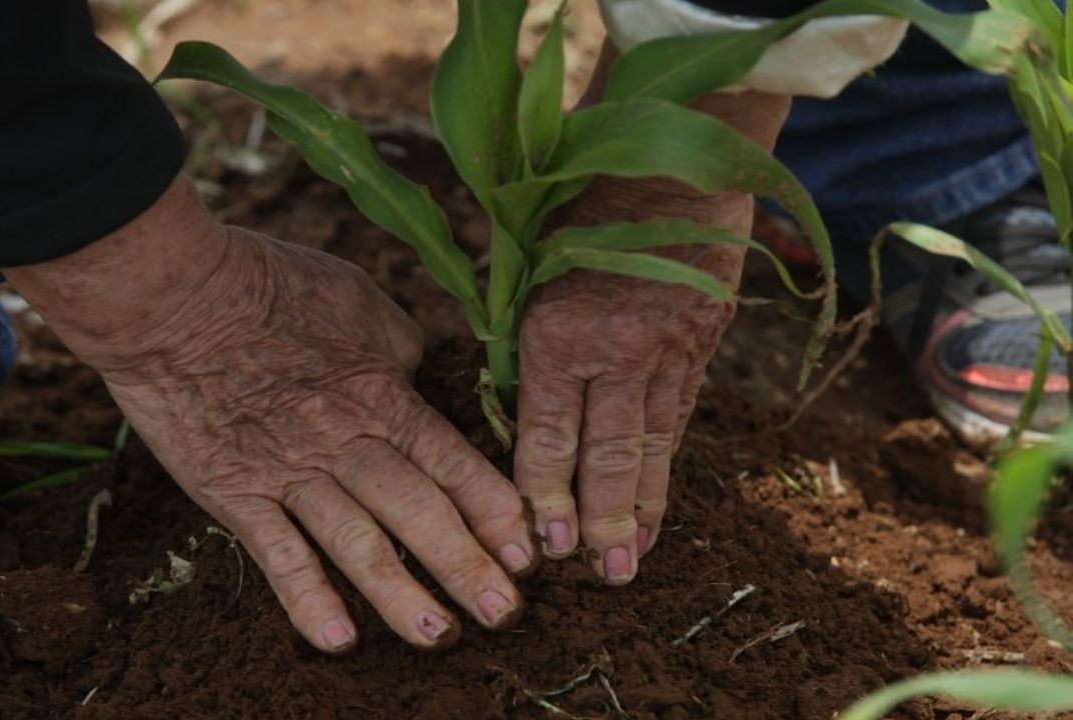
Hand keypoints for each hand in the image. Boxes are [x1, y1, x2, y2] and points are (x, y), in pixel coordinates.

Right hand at [4, 178, 534, 652]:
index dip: (492, 510)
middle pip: (417, 511)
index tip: (525, 552)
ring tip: (437, 637)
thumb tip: (418, 373)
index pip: (451, 461)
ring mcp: (289, 471)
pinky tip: (337, 639)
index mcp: (380, 394)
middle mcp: (345, 440)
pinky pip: (276, 554)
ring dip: (400, 594)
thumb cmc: (269, 284)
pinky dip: (307, 598)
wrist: (175, 295)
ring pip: (357, 542)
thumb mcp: (356, 296)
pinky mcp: (234, 492)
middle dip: (465, 565)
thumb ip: (397, 343)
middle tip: (503, 612)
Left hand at [516, 227, 744, 582]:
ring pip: (653, 444)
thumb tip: (508, 403)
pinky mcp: (703, 342)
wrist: (671, 155)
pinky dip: (671, 462)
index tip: (546, 543)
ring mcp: (668, 349)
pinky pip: (681, 415)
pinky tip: (664, 500)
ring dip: (645, 507)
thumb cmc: (578, 201)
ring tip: (635, 558)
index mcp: (559, 331)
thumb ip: (520, 335)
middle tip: (600, 574)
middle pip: (608, 454)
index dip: (546, 494)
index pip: (549, 435)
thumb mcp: (527, 262)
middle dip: (602, 518)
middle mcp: (616, 350)